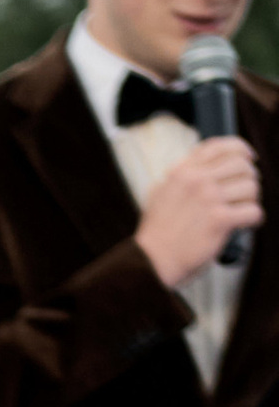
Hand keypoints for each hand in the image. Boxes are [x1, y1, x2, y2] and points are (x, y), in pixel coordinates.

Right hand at [136, 135, 261, 289]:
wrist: (152, 260)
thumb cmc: (156, 232)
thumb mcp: (160, 192)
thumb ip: (180, 177)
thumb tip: (200, 168)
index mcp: (183, 171)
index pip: (219, 146)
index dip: (241, 149)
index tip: (249, 157)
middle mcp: (197, 180)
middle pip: (241, 164)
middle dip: (250, 177)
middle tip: (247, 190)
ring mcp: (209, 199)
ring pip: (251, 187)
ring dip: (252, 199)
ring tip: (244, 209)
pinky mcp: (220, 220)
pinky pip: (253, 211)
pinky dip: (254, 218)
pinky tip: (246, 223)